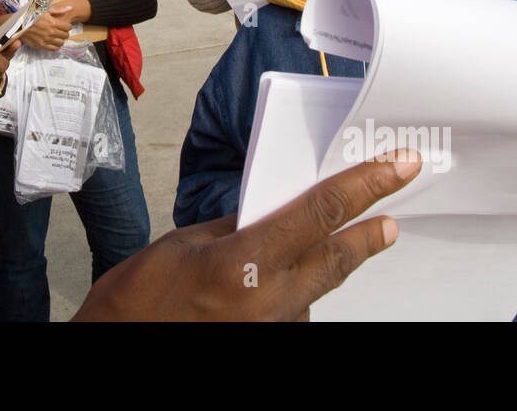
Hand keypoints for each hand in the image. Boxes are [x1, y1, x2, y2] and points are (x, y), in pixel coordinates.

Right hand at [20, 3, 74, 50]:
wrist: (19, 24)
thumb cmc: (32, 16)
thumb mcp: (45, 10)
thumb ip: (58, 10)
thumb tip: (70, 8)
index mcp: (53, 23)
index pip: (68, 27)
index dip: (67, 26)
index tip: (65, 26)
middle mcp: (51, 32)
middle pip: (65, 36)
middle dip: (65, 33)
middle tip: (61, 31)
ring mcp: (46, 40)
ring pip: (61, 43)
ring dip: (61, 40)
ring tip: (57, 37)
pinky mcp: (41, 45)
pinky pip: (54, 49)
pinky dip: (55, 46)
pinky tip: (53, 42)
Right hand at [72, 152, 420, 320]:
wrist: (117, 349)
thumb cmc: (136, 301)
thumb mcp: (184, 245)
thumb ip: (234, 227)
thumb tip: (270, 213)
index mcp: (245, 265)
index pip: (320, 214)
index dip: (365, 186)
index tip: (399, 167)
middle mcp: (269, 302)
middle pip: (335, 258)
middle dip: (368, 234)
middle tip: (393, 218)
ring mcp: (273, 330)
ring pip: (316, 288)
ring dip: (326, 265)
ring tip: (334, 245)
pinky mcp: (269, 343)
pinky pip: (294, 310)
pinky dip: (295, 291)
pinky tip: (280, 281)